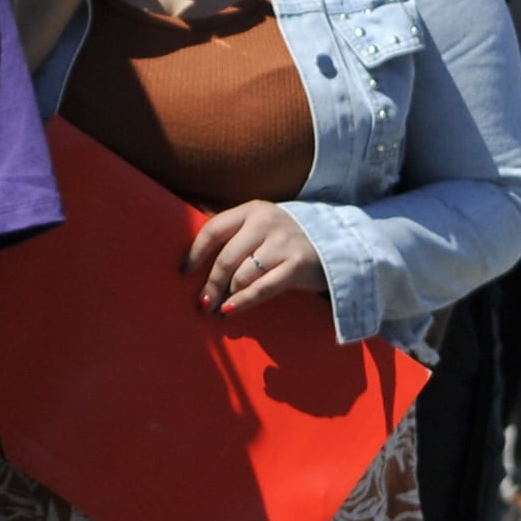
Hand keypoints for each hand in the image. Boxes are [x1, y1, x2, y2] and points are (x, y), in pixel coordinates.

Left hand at [186, 201, 329, 321]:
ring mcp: (283, 243)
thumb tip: (197, 269)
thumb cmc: (285, 240)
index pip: (214, 230)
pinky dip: (242, 302)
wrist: (335, 244)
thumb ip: (234, 238)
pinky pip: (261, 289)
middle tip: (202, 302)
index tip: (184, 273)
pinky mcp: (296, 265)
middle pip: (226, 258)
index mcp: (252, 210)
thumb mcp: (261, 228)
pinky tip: (230, 310)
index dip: (195, 253)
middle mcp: (266, 222)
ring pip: (242, 275)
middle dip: (210, 283)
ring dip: (226, 296)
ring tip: (217, 308)